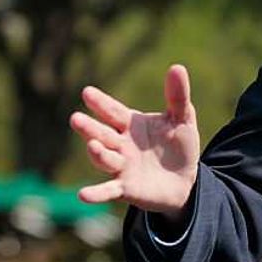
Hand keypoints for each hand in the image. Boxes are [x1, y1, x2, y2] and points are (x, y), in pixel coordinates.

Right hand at [70, 64, 200, 219]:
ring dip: (97, 154)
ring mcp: (121, 167)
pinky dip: (96, 193)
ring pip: (104, 159)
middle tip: (75, 118)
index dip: (101, 103)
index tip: (87, 92)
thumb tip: (177, 67)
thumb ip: (177, 96)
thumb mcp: (182, 119)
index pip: (113, 112)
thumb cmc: (179, 147)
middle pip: (102, 134)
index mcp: (131, 125)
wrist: (186, 181)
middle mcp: (121, 145)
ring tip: (92, 145)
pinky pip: (108, 190)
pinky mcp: (126, 188)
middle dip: (89, 128)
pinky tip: (83, 195)